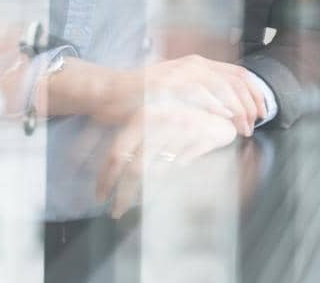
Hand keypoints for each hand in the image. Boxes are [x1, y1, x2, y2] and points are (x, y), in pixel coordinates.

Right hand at [80, 56, 265, 136]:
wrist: (108, 92)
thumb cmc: (143, 97)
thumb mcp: (178, 91)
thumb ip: (201, 95)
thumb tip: (228, 111)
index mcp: (200, 65)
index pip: (239, 75)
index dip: (255, 94)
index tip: (262, 113)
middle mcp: (193, 65)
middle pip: (236, 81)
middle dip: (249, 104)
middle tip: (253, 126)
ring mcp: (180, 73)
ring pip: (221, 87)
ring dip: (236, 109)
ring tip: (241, 128)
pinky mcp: (167, 84)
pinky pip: (197, 93)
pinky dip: (213, 105)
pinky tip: (221, 118)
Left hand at [95, 103, 239, 217]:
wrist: (219, 108)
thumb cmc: (179, 118)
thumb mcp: (152, 122)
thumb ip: (131, 141)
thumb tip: (100, 167)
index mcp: (142, 117)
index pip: (117, 153)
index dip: (105, 178)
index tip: (100, 197)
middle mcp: (159, 122)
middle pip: (135, 167)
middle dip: (123, 193)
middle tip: (115, 212)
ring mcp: (182, 130)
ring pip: (157, 171)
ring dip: (145, 193)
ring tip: (137, 206)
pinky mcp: (201, 138)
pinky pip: (180, 166)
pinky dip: (170, 179)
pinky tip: (161, 191)